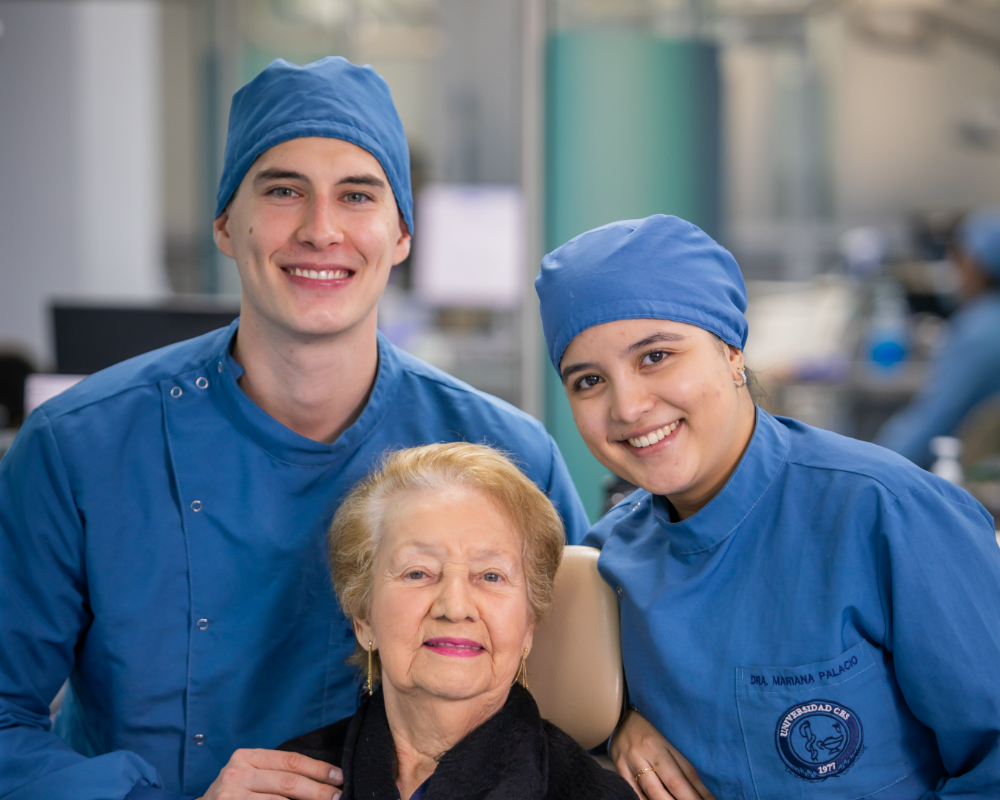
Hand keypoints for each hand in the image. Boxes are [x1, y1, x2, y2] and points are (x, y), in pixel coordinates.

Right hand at [197, 748, 342, 799]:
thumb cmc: (235, 794)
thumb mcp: (251, 776)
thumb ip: (278, 774)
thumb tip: (321, 780)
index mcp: (247, 757)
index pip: (291, 760)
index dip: (318, 768)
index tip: (339, 777)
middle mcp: (237, 774)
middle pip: (288, 782)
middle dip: (318, 791)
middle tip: (339, 797)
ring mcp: (231, 796)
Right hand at [610, 709, 714, 799]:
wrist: (617, 722)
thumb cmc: (648, 737)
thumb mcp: (668, 748)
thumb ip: (684, 771)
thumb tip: (704, 795)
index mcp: (660, 747)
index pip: (683, 776)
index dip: (698, 794)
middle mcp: (645, 755)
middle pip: (669, 784)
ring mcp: (629, 765)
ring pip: (650, 791)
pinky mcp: (618, 772)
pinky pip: (632, 792)